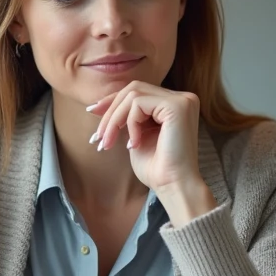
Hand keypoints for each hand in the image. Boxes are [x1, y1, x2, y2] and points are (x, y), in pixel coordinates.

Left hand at [87, 81, 202, 195]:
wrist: (173, 187)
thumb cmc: (156, 169)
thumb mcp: (136, 136)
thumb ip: (127, 118)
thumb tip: (100, 104)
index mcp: (175, 104)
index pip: (138, 92)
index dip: (113, 100)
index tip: (92, 112)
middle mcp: (183, 98)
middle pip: (134, 89)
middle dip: (110, 110)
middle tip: (98, 136)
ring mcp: (182, 100)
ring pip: (133, 94)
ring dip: (115, 119)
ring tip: (108, 142)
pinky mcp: (177, 106)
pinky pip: (139, 103)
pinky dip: (130, 123)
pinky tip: (133, 145)